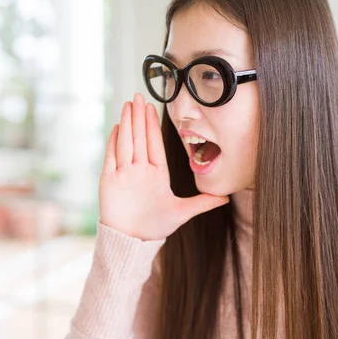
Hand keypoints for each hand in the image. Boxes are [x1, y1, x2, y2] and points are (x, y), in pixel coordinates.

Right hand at [98, 93, 229, 239]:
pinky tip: (116, 127)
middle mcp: (140, 170)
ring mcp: (125, 174)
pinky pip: (112, 157)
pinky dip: (114, 142)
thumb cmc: (156, 228)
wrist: (133, 242)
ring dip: (127, 124)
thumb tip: (227, 197)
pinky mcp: (110, 181)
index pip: (154, 144)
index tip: (152, 107)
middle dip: (139, 117)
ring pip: (127, 143)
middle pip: (140, 138)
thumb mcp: (183, 212)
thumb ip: (204, 203)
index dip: (152, 125)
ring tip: (128, 104)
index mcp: (157, 174)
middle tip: (139, 96)